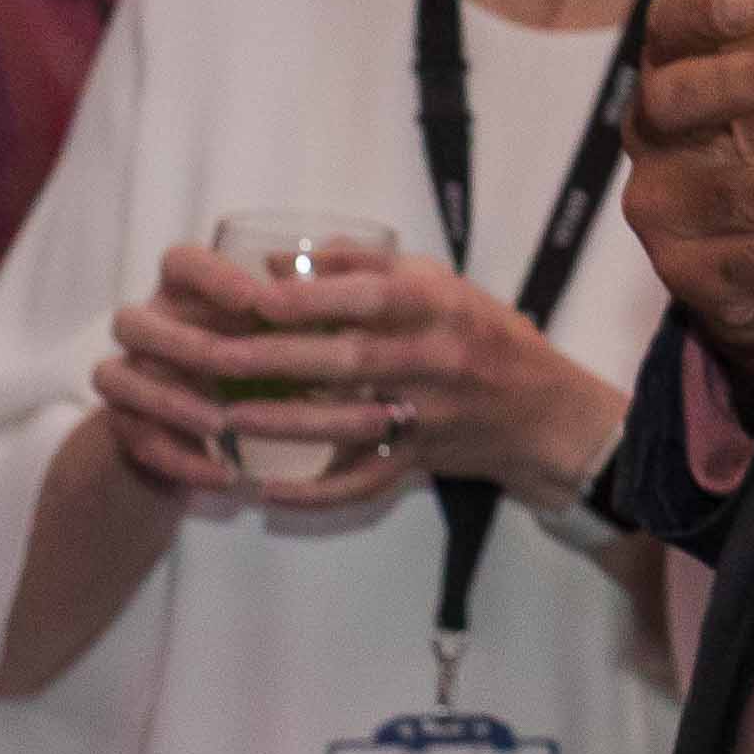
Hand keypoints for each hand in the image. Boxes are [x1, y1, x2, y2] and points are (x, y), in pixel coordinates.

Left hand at [99, 244, 619, 511]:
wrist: (542, 410)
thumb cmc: (479, 331)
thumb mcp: (438, 281)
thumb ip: (364, 266)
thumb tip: (277, 261)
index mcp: (438, 307)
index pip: (368, 298)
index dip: (308, 298)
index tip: (249, 296)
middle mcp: (436, 361)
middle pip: (347, 361)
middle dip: (275, 361)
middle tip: (211, 358)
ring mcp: (430, 418)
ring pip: (348, 425)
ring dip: (282, 426)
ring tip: (223, 420)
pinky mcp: (422, 463)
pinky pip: (363, 483)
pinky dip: (313, 492)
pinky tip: (263, 491)